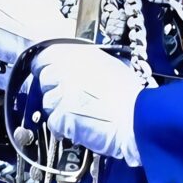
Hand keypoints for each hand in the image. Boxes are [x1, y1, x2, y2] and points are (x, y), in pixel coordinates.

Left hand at [36, 43, 140, 163]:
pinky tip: (79, 125)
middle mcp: (66, 72)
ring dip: (59, 108)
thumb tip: (75, 66)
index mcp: (79, 56)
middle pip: (44, 79)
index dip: (45, 66)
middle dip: (54, 88)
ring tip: (79, 113)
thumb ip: (87, 63)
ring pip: (47, 101)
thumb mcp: (110, 65)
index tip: (48, 72)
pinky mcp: (62, 117)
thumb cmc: (131, 95)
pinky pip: (53, 122)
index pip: (45, 56)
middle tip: (69, 96)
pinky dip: (63, 127)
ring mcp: (62, 95)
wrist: (137, 120)